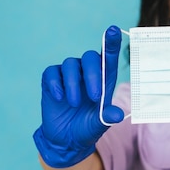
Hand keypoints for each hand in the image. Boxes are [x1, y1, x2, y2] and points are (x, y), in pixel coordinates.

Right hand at [32, 25, 123, 167]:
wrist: (66, 140)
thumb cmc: (87, 128)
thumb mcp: (99, 125)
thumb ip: (107, 118)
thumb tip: (117, 114)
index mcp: (104, 79)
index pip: (109, 56)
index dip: (112, 42)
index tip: (114, 30)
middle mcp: (87, 73)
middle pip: (90, 57)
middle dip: (93, 75)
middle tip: (95, 98)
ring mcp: (68, 74)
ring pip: (70, 64)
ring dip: (73, 84)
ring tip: (75, 104)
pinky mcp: (51, 80)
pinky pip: (52, 73)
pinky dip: (56, 85)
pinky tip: (60, 99)